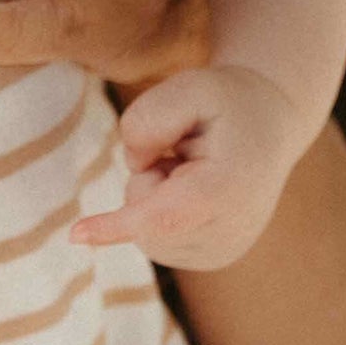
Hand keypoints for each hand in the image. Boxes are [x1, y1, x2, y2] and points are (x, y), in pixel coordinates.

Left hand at [70, 66, 300, 270]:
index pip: (161, 214)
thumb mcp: (191, 86)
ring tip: (196, 169)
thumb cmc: (227, 102)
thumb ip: (151, 117)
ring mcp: (222, 251)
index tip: (75, 235)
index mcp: (225, 188)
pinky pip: (157, 239)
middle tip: (188, 152)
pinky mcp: (214, 258)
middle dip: (148, 180)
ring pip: (146, 231)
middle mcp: (229, 231)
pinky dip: (165, 213)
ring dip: (157, 195)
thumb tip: (134, 164)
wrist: (270, 126)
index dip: (115, 224)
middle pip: (142, 216)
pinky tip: (197, 190)